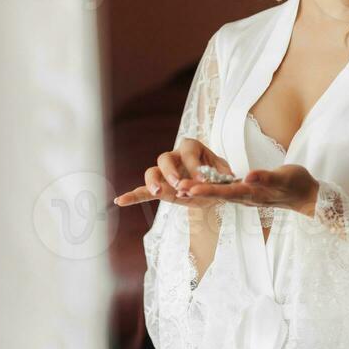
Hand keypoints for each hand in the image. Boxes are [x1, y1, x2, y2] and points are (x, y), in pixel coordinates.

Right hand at [113, 137, 236, 208]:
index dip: (195, 166)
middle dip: (170, 171)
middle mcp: (174, 157)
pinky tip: (120, 201)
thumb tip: (229, 177)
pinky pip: (143, 190)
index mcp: (191, 147)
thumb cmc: (217, 173)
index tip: (203, 180)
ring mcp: (164, 173)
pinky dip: (132, 195)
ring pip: (152, 172)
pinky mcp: (159, 188)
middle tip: (179, 184)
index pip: (189, 153)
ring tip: (158, 192)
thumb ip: (224, 173)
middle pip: (164, 158)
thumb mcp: (224, 171)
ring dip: (153, 182)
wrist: (211, 184)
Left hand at [176, 163, 319, 216]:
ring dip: (200, 192)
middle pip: (217, 195)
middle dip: (197, 192)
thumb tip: (247, 177)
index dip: (208, 191)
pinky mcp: (247, 192)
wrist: (305, 195)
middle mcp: (245, 197)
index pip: (226, 192)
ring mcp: (246, 196)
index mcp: (252, 193)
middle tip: (177, 188)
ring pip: (219, 194)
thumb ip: (266, 178)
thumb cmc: (297, 184)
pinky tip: (199, 187)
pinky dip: (211, 189)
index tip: (190, 189)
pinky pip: (226, 191)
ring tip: (180, 189)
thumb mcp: (284, 178)